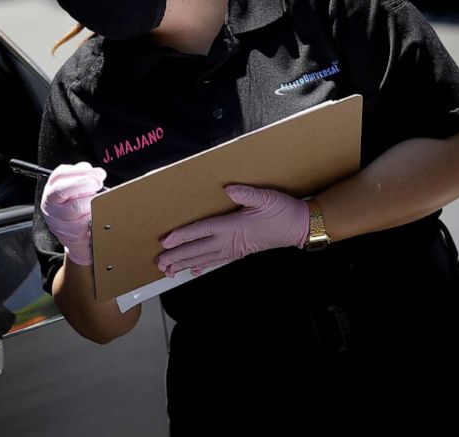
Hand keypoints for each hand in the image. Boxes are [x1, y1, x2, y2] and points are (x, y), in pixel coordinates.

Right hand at [40, 162, 106, 265]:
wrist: (76, 238)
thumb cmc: (76, 211)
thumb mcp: (74, 191)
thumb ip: (82, 178)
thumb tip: (95, 173)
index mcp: (51, 190)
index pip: (59, 175)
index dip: (80, 171)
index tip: (97, 173)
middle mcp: (50, 205)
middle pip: (62, 190)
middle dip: (84, 184)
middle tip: (98, 184)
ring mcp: (57, 220)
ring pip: (76, 206)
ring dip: (91, 201)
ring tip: (97, 201)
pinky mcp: (69, 234)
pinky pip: (85, 221)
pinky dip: (93, 215)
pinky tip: (95, 214)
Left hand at [156, 184, 309, 276]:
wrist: (299, 227)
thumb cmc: (282, 211)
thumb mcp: (265, 197)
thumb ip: (246, 193)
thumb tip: (229, 188)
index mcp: (232, 226)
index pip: (201, 231)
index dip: (182, 236)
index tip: (166, 242)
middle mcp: (230, 240)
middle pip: (198, 250)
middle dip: (177, 257)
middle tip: (159, 264)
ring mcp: (234, 249)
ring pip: (204, 258)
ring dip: (185, 264)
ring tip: (168, 270)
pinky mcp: (239, 252)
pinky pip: (216, 261)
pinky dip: (202, 265)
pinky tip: (192, 270)